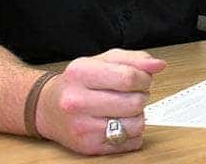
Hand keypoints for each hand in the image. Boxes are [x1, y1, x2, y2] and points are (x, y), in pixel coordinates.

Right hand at [35, 48, 165, 154]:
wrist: (46, 107)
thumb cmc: (80, 82)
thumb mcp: (105, 60)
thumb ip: (135, 59)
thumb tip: (159, 65)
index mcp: (81, 73)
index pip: (128, 77)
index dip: (144, 79)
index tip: (143, 80)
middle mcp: (77, 101)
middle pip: (134, 102)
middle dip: (142, 97)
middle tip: (132, 94)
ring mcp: (81, 126)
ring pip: (136, 124)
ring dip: (138, 115)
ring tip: (125, 108)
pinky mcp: (88, 146)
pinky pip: (130, 142)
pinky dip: (133, 132)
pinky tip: (119, 122)